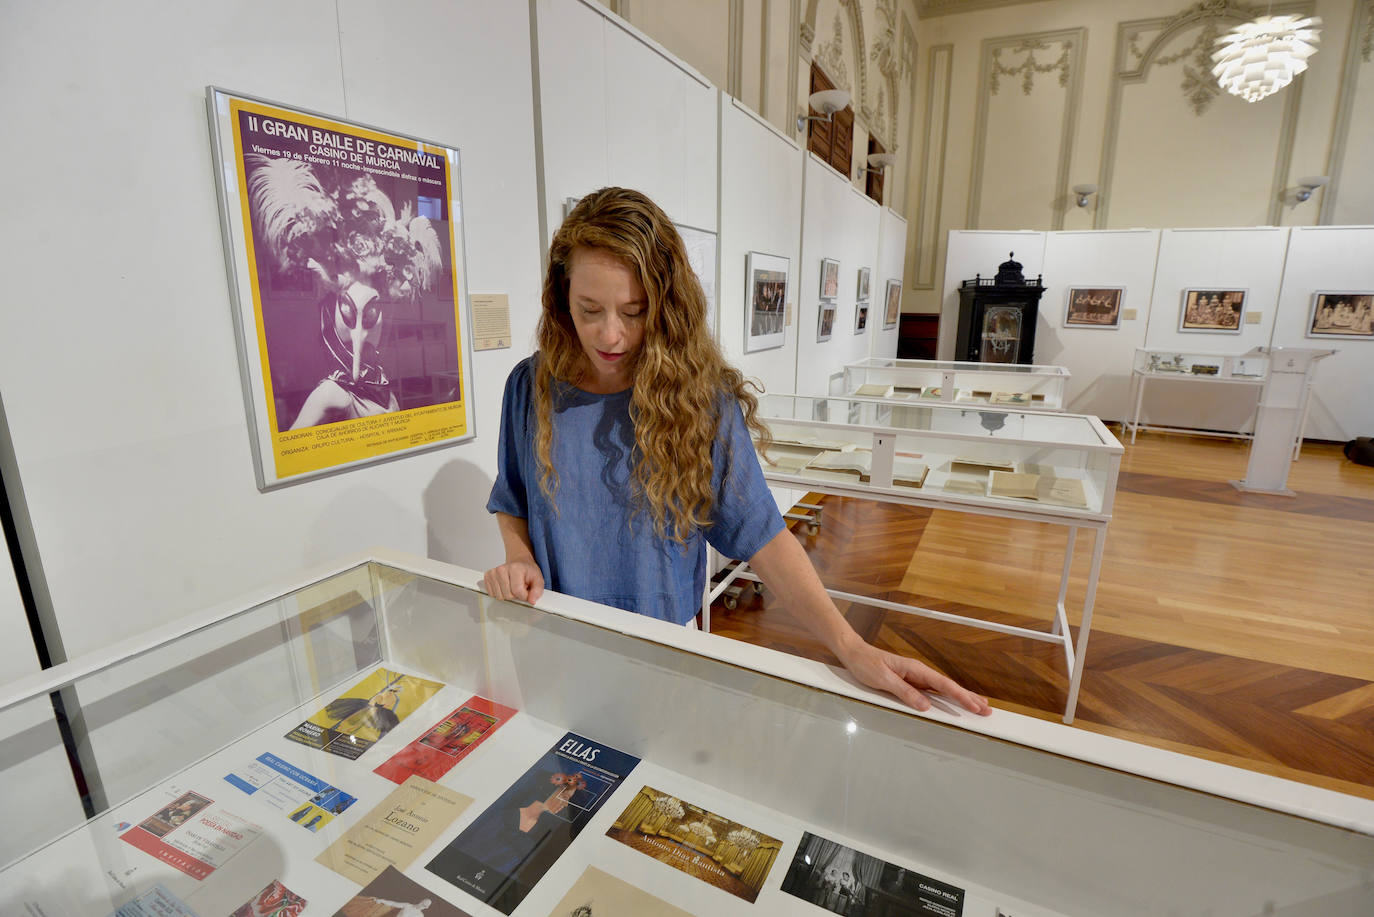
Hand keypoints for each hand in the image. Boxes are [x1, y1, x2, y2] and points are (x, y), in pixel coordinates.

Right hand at [482, 561, 544, 603]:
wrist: (519, 563)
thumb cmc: (527, 571)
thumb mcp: (538, 579)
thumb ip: (537, 590)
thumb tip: (532, 600)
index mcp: (515, 568)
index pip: (517, 591)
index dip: (524, 596)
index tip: (527, 591)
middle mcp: (502, 569)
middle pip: (508, 595)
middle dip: (516, 595)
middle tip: (520, 586)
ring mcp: (493, 573)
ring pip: (499, 596)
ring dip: (507, 594)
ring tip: (513, 586)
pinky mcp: (487, 577)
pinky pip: (492, 594)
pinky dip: (500, 593)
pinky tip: (505, 586)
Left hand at [834, 634, 990, 715]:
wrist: (854, 653)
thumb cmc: (866, 663)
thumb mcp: (883, 679)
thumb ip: (904, 692)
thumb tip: (925, 706)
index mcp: (915, 669)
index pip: (943, 685)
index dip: (961, 696)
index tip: (975, 706)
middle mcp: (918, 672)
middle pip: (949, 687)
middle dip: (969, 698)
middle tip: (987, 710)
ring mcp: (915, 677)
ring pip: (943, 690)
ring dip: (961, 698)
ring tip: (978, 706)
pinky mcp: (910, 682)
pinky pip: (931, 691)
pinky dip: (945, 698)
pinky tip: (951, 702)